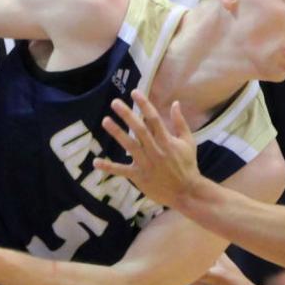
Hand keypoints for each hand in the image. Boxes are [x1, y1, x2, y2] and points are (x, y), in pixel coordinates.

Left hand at [95, 92, 201, 207]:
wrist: (186, 192)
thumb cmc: (188, 165)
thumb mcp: (188, 142)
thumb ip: (180, 123)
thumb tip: (175, 103)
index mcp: (167, 141)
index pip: (154, 119)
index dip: (144, 104)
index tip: (135, 92)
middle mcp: (156, 150)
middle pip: (139, 129)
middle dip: (127, 115)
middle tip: (115, 102)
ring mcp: (146, 164)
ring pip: (129, 146)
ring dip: (117, 133)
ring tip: (105, 120)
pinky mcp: (139, 177)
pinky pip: (122, 171)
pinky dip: (109, 167)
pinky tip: (96, 162)